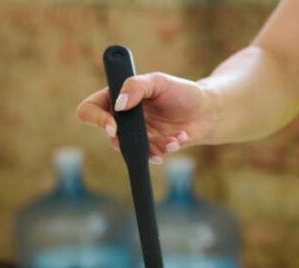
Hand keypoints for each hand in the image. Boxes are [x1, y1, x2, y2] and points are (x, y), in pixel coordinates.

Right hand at [76, 72, 218, 162]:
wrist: (208, 111)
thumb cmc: (181, 92)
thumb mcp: (158, 81)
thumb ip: (135, 86)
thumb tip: (118, 104)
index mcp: (117, 97)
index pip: (90, 109)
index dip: (95, 119)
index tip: (113, 126)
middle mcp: (124, 118)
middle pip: (110, 136)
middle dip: (128, 141)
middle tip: (148, 140)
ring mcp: (138, 135)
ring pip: (131, 150)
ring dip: (152, 147)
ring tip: (172, 139)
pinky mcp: (153, 147)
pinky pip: (151, 155)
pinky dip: (166, 148)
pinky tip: (180, 138)